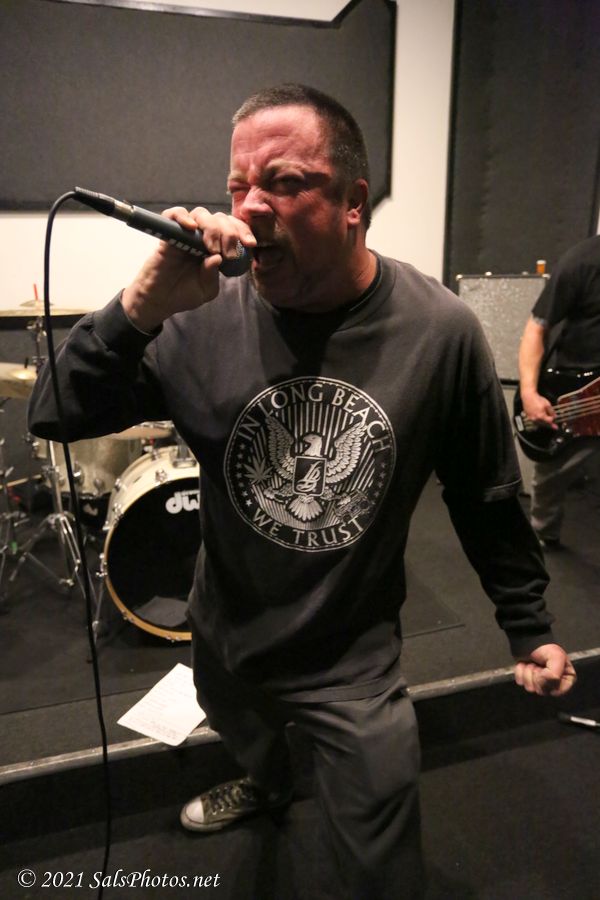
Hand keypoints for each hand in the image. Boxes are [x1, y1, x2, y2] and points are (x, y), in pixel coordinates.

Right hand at [122, 206, 255, 331]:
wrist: (160, 301)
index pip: (233, 229)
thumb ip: (213, 276)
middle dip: (230, 233)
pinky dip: (182, 216)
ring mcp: (185, 234)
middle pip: (220, 218)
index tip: (250, 244)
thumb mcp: (206, 290)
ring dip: (212, 227)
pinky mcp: (167, 234)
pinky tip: (191, 228)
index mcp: (216, 248)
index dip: (243, 232)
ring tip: (212, 248)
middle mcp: (202, 237)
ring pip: (201, 214)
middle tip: (228, 253)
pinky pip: (173, 215)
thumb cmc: (184, 294)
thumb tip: (217, 258)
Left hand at [514, 644, 576, 695]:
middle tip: (538, 664)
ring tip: (532, 663)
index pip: (558, 690)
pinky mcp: (527, 679)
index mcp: (566, 678)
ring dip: (528, 673)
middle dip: (538, 675)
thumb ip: (554, 674)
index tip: (546, 672)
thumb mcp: (557, 657)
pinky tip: (524, 664)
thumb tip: (544, 683)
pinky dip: (520, 671)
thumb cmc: (545, 647)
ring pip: (530, 688)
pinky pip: (520, 682)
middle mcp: (553, 683)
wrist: (528, 639)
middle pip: (543, 691)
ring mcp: (539, 682)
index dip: (550, 682)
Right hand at [521, 388, 556, 428]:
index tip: (556, 423)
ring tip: (548, 424)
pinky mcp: (528, 417)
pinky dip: (539, 422)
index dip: (553, 421)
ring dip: (544, 425)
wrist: (528, 397)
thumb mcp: (547, 404)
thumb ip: (551, 412)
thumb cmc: (537, 400)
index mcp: (541, 416)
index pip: (549, 421)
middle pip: (544, 424)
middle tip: (554, 427)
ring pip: (539, 424)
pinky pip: (534, 422)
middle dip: (549, 425)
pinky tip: (541, 420)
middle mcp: (536, 419)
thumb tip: (555, 416)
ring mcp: (531, 418)